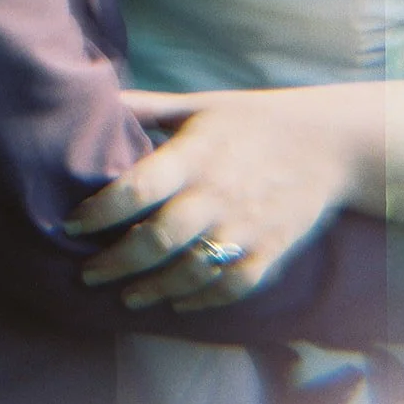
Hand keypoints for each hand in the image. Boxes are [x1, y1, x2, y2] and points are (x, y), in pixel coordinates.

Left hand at [65, 89, 368, 311]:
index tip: (72, 224)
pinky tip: (178, 301)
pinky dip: (201, 300)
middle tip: (88, 274)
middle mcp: (219, 192)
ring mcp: (247, 226)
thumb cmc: (255, 121)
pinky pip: (230, 286)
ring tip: (127, 296)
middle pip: (158, 239)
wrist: (330, 142)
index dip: (99, 212)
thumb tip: (95, 102)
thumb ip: (149, 109)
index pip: (137, 188)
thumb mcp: (202, 106)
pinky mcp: (271, 250)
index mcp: (198, 153)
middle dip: (116, 263)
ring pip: (189, 271)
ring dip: (152, 289)